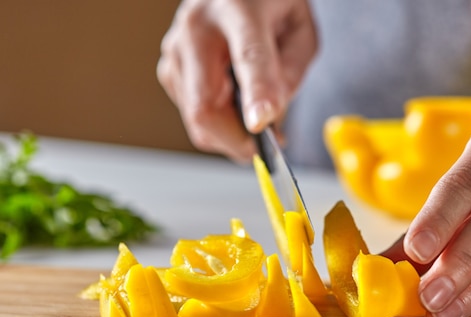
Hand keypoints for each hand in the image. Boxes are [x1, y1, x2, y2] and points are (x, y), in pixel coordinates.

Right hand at [157, 0, 316, 160]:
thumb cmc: (268, 3)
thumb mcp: (299, 29)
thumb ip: (291, 73)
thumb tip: (269, 118)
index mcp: (238, 8)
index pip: (248, 58)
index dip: (256, 96)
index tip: (261, 126)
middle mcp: (197, 28)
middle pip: (206, 107)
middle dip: (238, 140)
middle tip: (267, 147)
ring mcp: (175, 50)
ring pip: (197, 120)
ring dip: (229, 134)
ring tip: (255, 119)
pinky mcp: (169, 69)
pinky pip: (193, 115)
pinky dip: (218, 125)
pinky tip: (236, 107)